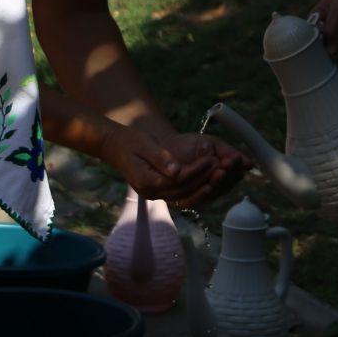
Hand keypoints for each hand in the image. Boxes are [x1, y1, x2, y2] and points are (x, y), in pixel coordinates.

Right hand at [104, 128, 248, 209]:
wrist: (114, 147)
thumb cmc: (129, 141)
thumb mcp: (143, 143)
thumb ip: (160, 157)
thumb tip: (177, 169)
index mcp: (146, 181)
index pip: (177, 179)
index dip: (196, 170)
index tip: (211, 159)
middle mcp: (150, 192)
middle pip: (183, 190)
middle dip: (204, 179)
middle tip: (222, 167)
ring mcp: (154, 195)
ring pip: (183, 196)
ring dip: (203, 187)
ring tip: (220, 176)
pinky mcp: (158, 192)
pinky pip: (180, 196)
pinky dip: (195, 191)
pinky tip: (209, 183)